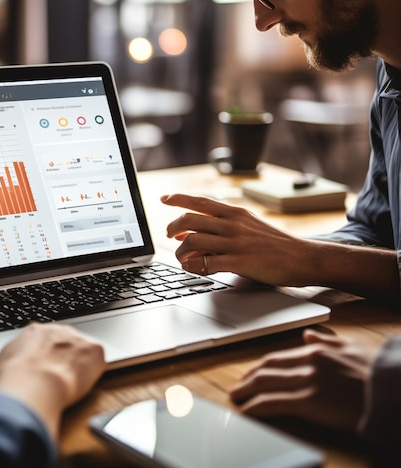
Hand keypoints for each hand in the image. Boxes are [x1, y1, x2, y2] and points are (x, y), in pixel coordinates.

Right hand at [0, 323, 105, 435]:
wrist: (31, 386)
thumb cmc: (9, 383)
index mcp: (31, 334)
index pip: (41, 342)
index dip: (42, 358)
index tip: (41, 371)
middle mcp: (54, 331)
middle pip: (63, 344)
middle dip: (62, 359)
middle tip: (58, 379)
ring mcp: (75, 339)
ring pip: (81, 351)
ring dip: (78, 365)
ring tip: (72, 383)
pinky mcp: (94, 350)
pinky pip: (98, 359)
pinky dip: (95, 371)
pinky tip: (88, 383)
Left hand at [161, 193, 309, 284]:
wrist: (303, 257)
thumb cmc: (275, 244)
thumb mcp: (249, 226)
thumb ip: (224, 227)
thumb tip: (194, 233)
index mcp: (235, 213)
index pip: (200, 201)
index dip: (179, 198)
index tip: (164, 198)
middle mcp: (233, 224)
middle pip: (190, 220)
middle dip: (172, 228)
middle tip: (169, 237)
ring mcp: (235, 242)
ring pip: (193, 241)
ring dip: (181, 251)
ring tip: (182, 259)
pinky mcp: (240, 261)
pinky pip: (207, 262)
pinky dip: (195, 266)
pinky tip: (194, 269)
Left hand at [230, 329, 377, 430]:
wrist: (394, 391)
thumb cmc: (378, 373)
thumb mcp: (353, 348)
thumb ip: (328, 342)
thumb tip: (308, 335)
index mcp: (317, 351)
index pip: (278, 358)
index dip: (260, 367)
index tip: (250, 374)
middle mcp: (308, 363)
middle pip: (266, 368)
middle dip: (248, 378)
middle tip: (237, 387)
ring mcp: (308, 382)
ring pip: (265, 384)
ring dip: (246, 391)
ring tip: (236, 398)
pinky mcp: (310, 401)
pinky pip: (274, 403)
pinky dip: (256, 407)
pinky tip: (247, 412)